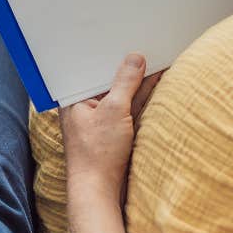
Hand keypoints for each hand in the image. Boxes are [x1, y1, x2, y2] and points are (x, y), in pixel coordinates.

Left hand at [60, 54, 161, 203]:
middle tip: (147, 47)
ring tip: (157, 60)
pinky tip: (155, 82)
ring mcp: (100, 120)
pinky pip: (128, 108)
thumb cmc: (97, 154)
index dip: (111, 55)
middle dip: (128, 68)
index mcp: (74, 99)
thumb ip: (125, 82)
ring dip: (138, 82)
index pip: (93, 69)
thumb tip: (135, 59)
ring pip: (122, 94)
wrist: (98, 192)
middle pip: (109, 81)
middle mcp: (85, 107)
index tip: (128, 40)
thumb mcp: (113, 109)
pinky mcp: (113, 132)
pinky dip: (141, 97)